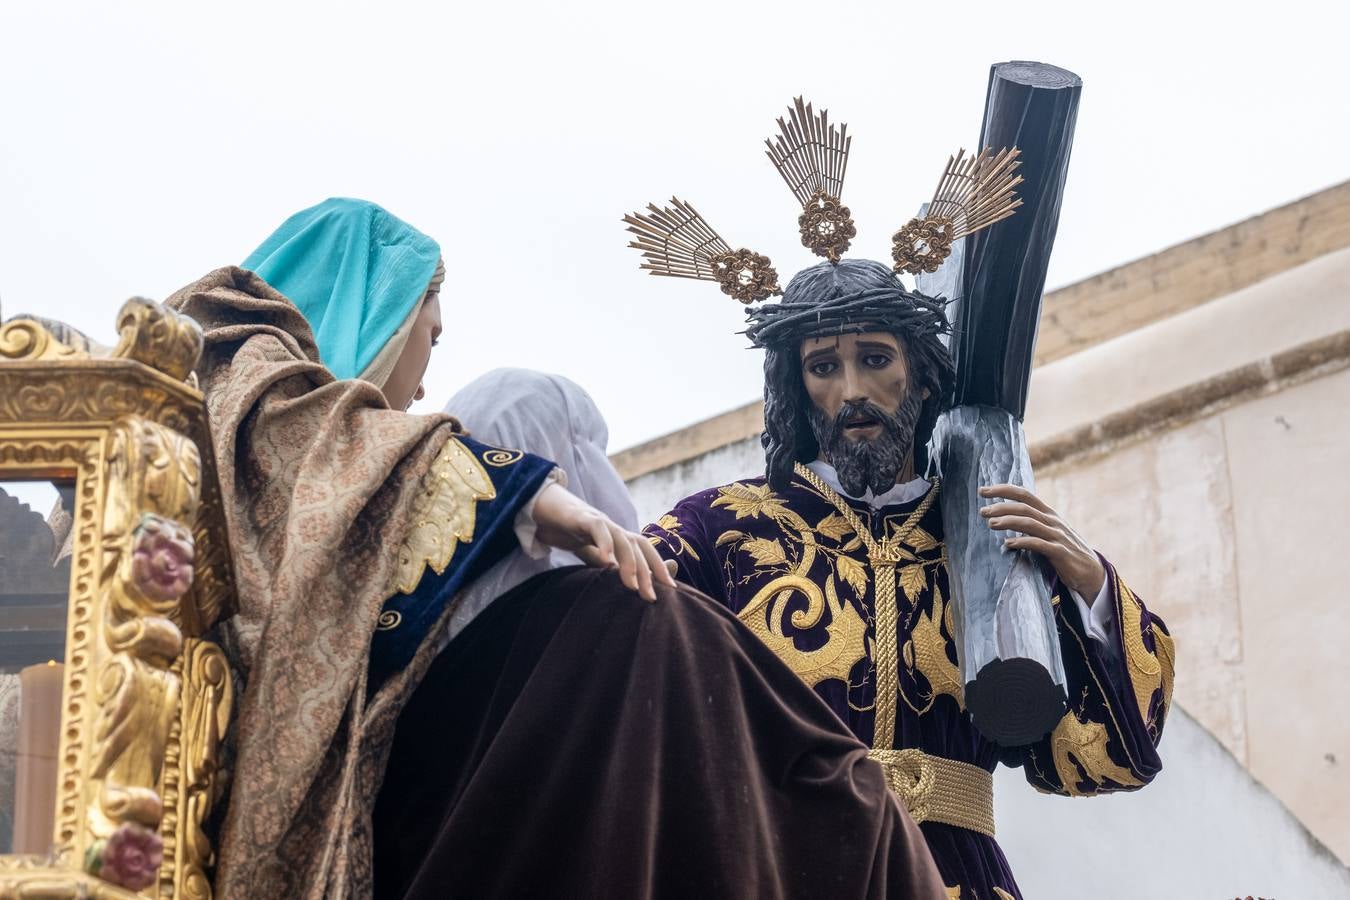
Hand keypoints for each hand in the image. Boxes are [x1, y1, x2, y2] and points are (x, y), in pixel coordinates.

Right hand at [531, 483, 674, 601]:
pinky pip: (598, 529)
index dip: (659, 567)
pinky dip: (604, 543)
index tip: (671, 590)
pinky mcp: (583, 518)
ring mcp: (600, 521)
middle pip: (638, 546)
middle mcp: (614, 528)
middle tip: (650, 596)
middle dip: (648, 571)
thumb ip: (612, 565)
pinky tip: (606, 560)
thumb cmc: (570, 533)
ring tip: (630, 585)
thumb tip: (633, 582)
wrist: (543, 511)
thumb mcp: (593, 553)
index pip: (645, 550)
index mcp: (618, 536)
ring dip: (629, 562)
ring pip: (622, 539)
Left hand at [979, 483, 1105, 600]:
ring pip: (1030, 523)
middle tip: (982, 511)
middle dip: (1001, 506)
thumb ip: (1032, 523)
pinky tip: (1008, 544)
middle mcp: (1053, 521)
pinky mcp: (1060, 553)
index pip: (1024, 494)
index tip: (983, 490)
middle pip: (1024, 507)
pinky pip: (1039, 545)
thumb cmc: (1064, 551)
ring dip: (1008, 522)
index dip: (1003, 489)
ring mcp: (1057, 536)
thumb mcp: (1048, 532)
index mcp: (1048, 514)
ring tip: (990, 524)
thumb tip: (1005, 518)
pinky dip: (1022, 542)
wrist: (1091, 572)